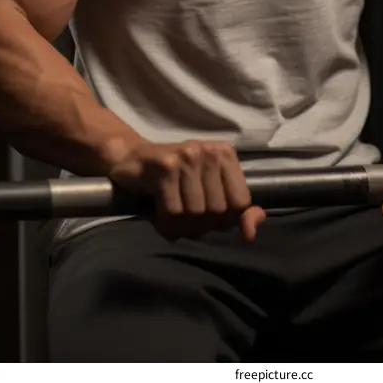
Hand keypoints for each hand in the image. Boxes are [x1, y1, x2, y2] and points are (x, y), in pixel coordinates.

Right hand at [108, 139, 265, 242]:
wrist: (130, 160)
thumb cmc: (173, 180)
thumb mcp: (208, 192)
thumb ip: (234, 211)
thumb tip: (252, 232)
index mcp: (225, 154)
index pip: (241, 203)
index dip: (224, 220)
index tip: (206, 217)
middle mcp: (210, 151)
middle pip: (218, 211)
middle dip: (199, 225)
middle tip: (182, 218)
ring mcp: (188, 156)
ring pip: (196, 214)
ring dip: (180, 226)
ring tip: (169, 216)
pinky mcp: (165, 165)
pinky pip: (173, 212)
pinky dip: (164, 223)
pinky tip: (157, 214)